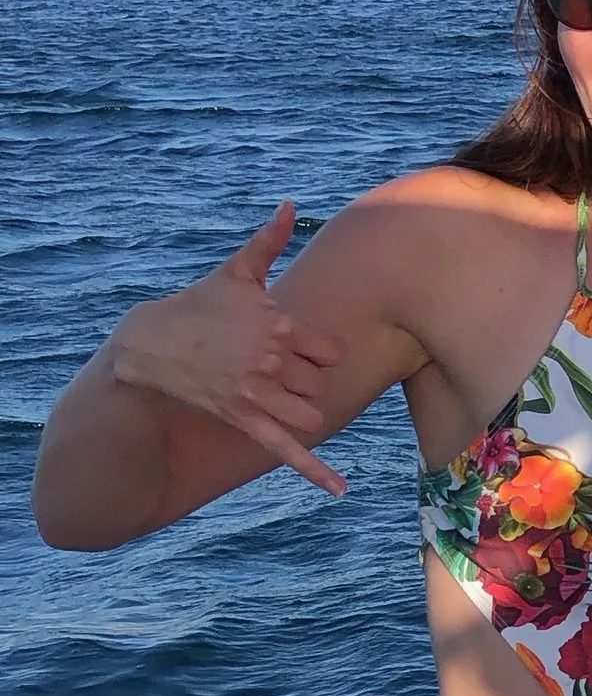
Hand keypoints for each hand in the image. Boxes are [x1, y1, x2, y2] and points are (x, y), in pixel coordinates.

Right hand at [108, 205, 349, 494]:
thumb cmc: (197, 305)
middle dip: (303, 380)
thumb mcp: (235, 274)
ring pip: (309, 414)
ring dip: (300, 409)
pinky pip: (286, 450)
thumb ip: (268, 243)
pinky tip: (340, 490)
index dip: (317, 353)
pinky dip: (315, 472)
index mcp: (278, 324)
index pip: (331, 352)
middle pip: (320, 384)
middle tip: (271, 369)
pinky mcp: (242, 420)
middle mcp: (270, 360)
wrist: (147, 344)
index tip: (295, 347)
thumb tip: (289, 205)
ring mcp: (256, 393)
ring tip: (273, 396)